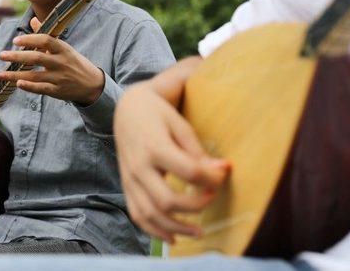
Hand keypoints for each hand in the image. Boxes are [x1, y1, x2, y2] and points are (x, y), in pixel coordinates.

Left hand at [0, 17, 104, 104]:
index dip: (30, 39)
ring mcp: (59, 77)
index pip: (46, 40)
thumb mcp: (65, 48)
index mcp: (63, 49)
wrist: (92, 84)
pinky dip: (29, 87)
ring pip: (35, 75)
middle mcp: (61, 63)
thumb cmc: (75, 63)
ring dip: (15, 75)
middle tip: (2, 55)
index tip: (15, 40)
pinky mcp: (57, 91)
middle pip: (37, 58)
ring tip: (0, 74)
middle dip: (17, 56)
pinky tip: (17, 84)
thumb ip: (47, 36)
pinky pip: (41, 89)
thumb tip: (33, 20)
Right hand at [114, 57, 230, 243]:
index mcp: (154, 147)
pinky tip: (173, 238)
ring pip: (151, 214)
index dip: (211, 179)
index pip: (188, 172)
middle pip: (168, 200)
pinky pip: (138, 216)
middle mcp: (139, 167)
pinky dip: (154, 231)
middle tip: (212, 197)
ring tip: (199, 232)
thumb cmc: (157, 114)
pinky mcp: (127, 187)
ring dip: (177, 228)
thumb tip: (223, 169)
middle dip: (196, 206)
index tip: (222, 176)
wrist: (127, 110)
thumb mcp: (179, 124)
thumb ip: (198, 150)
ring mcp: (130, 180)